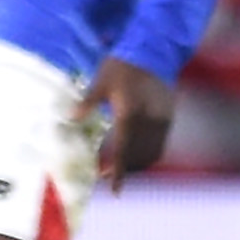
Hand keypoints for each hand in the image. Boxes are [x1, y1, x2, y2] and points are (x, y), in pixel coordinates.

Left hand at [91, 57, 175, 192]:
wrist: (154, 50)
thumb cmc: (123, 65)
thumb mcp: (101, 80)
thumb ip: (88, 101)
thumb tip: (70, 118)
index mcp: (130, 113)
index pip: (124, 149)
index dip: (120, 171)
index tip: (114, 190)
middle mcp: (149, 120)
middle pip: (138, 156)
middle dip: (124, 169)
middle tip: (104, 172)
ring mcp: (162, 120)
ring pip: (151, 153)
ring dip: (136, 163)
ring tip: (117, 165)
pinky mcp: (168, 117)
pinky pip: (160, 143)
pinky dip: (148, 153)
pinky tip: (134, 152)